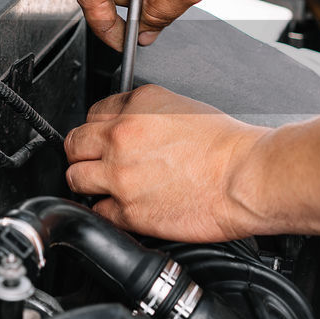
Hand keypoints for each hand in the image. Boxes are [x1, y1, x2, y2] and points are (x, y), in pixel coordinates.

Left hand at [63, 84, 266, 240]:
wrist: (245, 177)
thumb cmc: (227, 146)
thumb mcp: (182, 107)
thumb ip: (144, 113)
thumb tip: (129, 123)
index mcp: (136, 108)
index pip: (92, 113)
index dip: (98, 128)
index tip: (103, 138)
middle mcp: (121, 138)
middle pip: (74, 145)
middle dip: (83, 154)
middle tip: (96, 161)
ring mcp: (120, 176)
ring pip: (76, 178)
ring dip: (88, 183)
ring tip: (106, 186)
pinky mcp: (128, 211)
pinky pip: (97, 212)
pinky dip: (107, 211)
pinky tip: (123, 207)